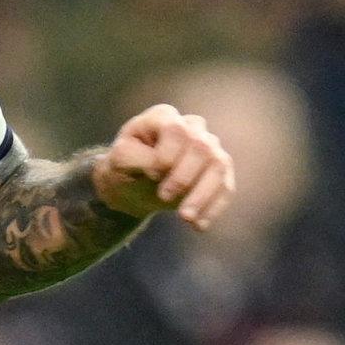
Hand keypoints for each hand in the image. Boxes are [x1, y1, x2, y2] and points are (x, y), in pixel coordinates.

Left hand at [91, 104, 235, 229]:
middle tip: (163, 197)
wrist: (132, 184)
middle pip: (202, 147)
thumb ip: (135, 157)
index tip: (152, 174)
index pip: (176, 130)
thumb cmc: (124, 166)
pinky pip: (226, 188)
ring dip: (203, 195)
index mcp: (163, 118)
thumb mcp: (118, 160)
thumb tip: (159, 167)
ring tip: (185, 219)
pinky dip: (213, 208)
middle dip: (184, 177)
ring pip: (219, 166)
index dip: (167, 154)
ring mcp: (209, 148)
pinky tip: (198, 226)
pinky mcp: (218, 172)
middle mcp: (192, 128)